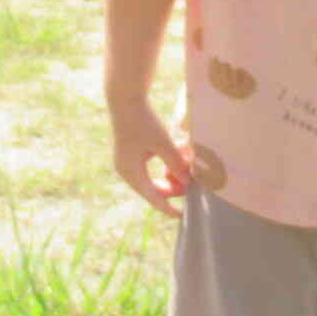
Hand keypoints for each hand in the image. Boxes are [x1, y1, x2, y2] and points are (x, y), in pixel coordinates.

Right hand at [111, 100, 188, 217]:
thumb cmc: (143, 121)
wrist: (126, 99)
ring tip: (185, 172)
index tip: (182, 216)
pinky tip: (174, 163)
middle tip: (190, 185)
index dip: (167, 208)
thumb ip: (175, 163)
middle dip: (171, 190)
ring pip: (151, 180)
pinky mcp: (131, 154)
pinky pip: (148, 170)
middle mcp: (126, 170)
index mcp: (131, 172)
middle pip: (152, 190)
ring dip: (168, 178)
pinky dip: (162, 169)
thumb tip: (187, 182)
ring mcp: (127, 162)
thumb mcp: (162, 143)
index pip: (152, 197)